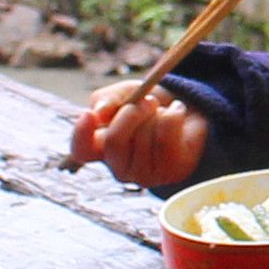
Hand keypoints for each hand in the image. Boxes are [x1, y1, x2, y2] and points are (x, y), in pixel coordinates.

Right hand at [71, 81, 208, 186]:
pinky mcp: (171, 172)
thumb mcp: (124, 94)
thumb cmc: (148, 106)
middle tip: (148, 100)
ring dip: (156, 113)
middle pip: (114, 142)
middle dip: (132, 113)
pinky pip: (167, 137)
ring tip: (162, 111)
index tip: (89, 114)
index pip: (81, 150)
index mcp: (101, 148)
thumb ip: (107, 99)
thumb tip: (99, 112)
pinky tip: (177, 111)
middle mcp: (119, 167)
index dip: (81, 135)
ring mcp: (144, 175)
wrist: (187, 112)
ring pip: (143, 137)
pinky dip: (174, 114)